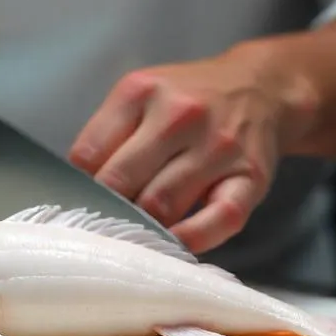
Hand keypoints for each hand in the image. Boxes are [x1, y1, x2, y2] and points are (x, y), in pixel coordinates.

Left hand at [68, 51, 309, 253]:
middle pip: (122, 181)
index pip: (89, 154)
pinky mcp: (251, 178)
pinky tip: (174, 247)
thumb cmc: (187, 99)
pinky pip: (217, 220)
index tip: (80, 205)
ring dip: (142, 229)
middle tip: (103, 230)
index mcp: (142, 91)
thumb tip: (77, 190)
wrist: (259, 87)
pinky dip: (190, 240)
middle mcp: (180, 115)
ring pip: (162, 205)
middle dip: (107, 211)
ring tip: (134, 239)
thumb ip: (108, 135)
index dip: (79, 187)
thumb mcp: (141, 95)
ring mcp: (218, 147)